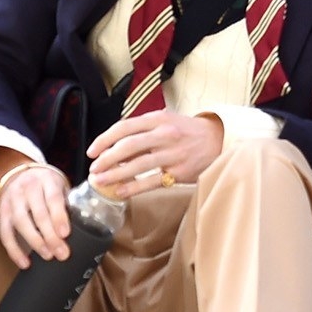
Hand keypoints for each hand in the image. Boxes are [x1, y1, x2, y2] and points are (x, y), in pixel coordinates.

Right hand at [0, 158, 71, 267]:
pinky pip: (5, 233)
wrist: (19, 173)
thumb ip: (67, 203)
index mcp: (46, 180)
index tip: (66, 234)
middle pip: (38, 213)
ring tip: (48, 256)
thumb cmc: (45, 185)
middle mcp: (27, 188)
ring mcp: (12, 200)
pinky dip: (14, 250)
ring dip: (35, 242)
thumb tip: (81, 230)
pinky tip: (25, 262)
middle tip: (62, 253)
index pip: (53, 198)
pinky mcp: (2, 212)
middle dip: (50, 236)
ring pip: (21, 222)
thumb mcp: (58, 186)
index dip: (59, 217)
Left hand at [87, 107, 224, 200]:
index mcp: (158, 119)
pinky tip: (120, 191)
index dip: (104, 139)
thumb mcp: (167, 120)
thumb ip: (143, 129)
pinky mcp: (179, 172)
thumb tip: (114, 144)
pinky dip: (133, 187)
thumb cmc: (189, 131)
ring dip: (115, 174)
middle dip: (106, 158)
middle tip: (94, 169)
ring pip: (138, 164)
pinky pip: (151, 181)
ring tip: (101, 180)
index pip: (124, 127)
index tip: (92, 151)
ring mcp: (173, 153)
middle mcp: (165, 134)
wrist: (219, 140)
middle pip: (128, 146)